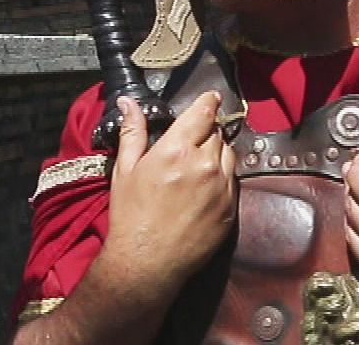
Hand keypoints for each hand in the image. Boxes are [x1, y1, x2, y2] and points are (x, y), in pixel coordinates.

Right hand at [99, 93, 236, 297]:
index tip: (212, 97)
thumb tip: (129, 103)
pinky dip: (222, 177)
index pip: (204, 113)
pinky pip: (233, 181)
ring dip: (217, 153)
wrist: (147, 261)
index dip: (209, 101)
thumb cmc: (131, 216)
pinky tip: (204, 189)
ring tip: (197, 166)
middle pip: (216, 133)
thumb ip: (133, 132)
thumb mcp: (125, 170)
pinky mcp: (230, 209)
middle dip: (205, 132)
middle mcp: (204, 165)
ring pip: (228, 154)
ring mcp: (221, 188)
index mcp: (177, 150)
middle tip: (189, 143)